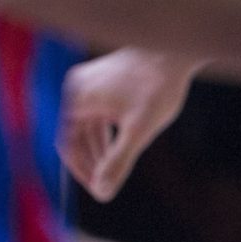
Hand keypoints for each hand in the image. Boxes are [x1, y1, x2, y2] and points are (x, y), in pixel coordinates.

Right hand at [61, 49, 196, 200]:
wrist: (173, 49)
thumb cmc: (157, 86)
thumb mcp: (138, 130)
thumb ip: (118, 162)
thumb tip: (102, 192)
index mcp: (77, 98)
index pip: (67, 144)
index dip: (81, 169)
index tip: (98, 189)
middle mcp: (77, 88)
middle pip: (75, 135)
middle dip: (91, 160)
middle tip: (107, 183)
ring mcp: (89, 82)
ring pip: (87, 125)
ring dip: (99, 148)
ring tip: (114, 168)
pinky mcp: (103, 79)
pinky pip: (96, 112)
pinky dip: (106, 132)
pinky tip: (120, 144)